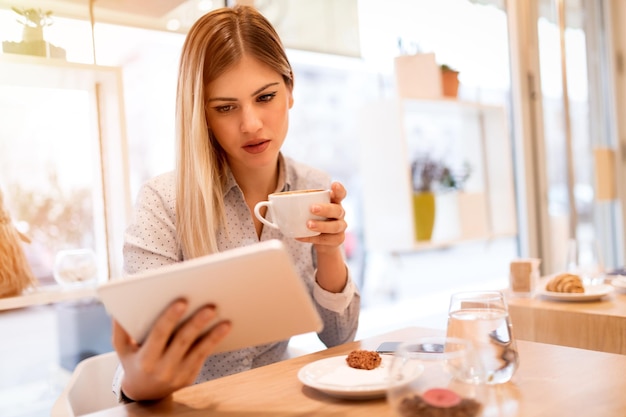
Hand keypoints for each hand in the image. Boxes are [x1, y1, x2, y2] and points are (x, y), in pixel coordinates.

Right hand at [112, 300, 230, 400]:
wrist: (144, 393)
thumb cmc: (133, 361)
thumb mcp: (122, 348)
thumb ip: (120, 328)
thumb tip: (119, 306)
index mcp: (144, 359)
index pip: (159, 334)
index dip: (170, 317)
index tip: (182, 301)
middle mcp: (162, 369)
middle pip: (182, 342)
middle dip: (197, 323)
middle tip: (211, 306)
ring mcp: (177, 375)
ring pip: (198, 351)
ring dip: (213, 335)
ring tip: (225, 321)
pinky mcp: (190, 377)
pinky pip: (203, 357)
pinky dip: (214, 342)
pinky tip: (224, 328)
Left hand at [298, 182, 348, 292]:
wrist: (324, 241)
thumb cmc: (313, 219)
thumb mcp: (306, 209)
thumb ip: (293, 204)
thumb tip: (267, 203)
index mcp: (334, 202)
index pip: (340, 193)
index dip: (339, 189)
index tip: (333, 185)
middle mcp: (340, 214)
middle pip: (337, 210)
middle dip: (325, 208)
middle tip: (312, 208)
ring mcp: (340, 227)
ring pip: (334, 226)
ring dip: (320, 225)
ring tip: (308, 224)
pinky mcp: (337, 240)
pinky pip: (326, 240)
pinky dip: (312, 238)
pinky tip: (301, 236)